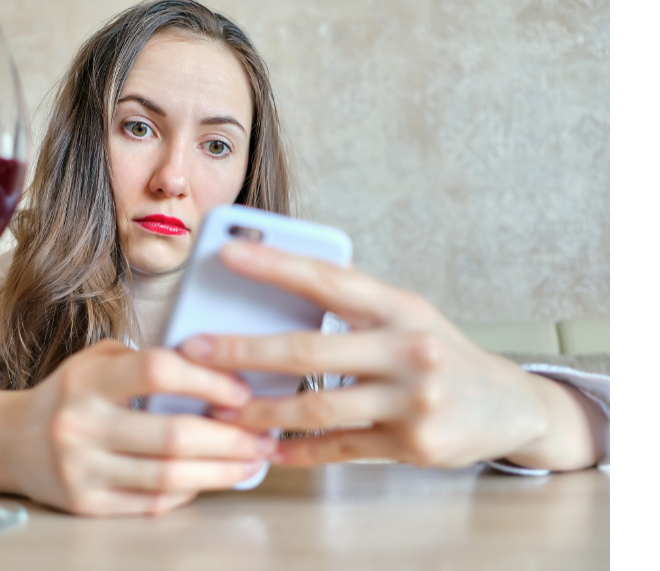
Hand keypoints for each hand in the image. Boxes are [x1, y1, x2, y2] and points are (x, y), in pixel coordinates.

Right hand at [0, 339, 276, 515]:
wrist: (10, 441)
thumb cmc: (69, 394)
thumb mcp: (97, 361)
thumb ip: (148, 361)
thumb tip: (218, 371)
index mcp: (88, 380)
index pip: (157, 372)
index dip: (207, 380)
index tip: (241, 391)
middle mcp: (82, 425)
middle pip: (172, 436)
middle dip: (230, 439)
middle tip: (264, 437)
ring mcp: (83, 470)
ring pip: (168, 477)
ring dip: (221, 471)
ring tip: (252, 462)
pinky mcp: (87, 504)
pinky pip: (152, 502)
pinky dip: (188, 491)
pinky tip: (211, 479)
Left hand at [178, 241, 601, 469]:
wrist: (509, 406)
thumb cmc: (440, 351)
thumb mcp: (406, 315)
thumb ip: (352, 308)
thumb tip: (275, 295)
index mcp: (400, 306)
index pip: (329, 280)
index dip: (275, 266)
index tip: (226, 254)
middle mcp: (408, 349)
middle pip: (309, 350)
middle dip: (243, 352)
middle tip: (194, 351)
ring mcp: (413, 400)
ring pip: (318, 408)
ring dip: (262, 412)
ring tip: (221, 411)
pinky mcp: (413, 444)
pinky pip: (340, 448)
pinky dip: (300, 450)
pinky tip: (270, 448)